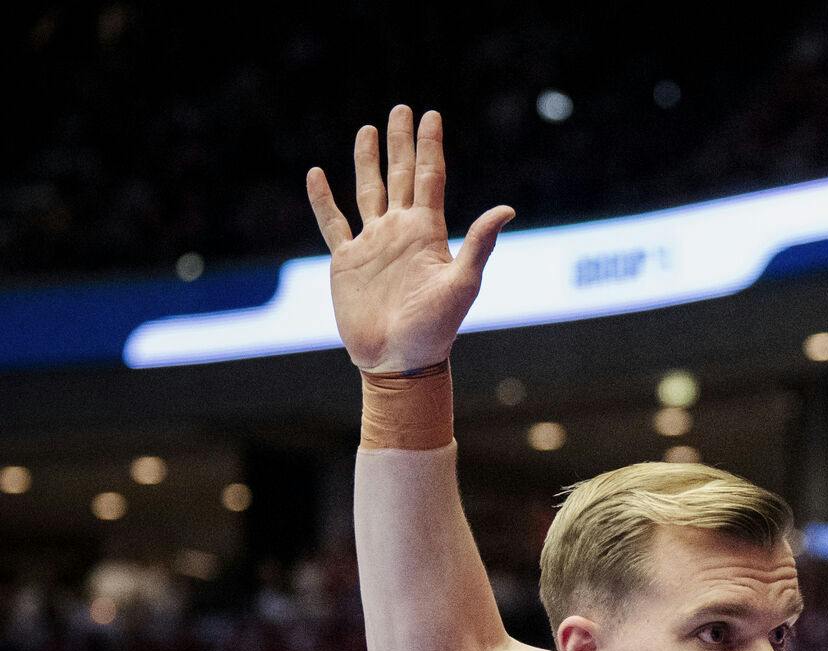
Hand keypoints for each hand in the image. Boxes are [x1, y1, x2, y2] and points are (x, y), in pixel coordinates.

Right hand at [306, 105, 513, 372]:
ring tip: (366, 130)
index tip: (431, 115)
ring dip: (367, 161)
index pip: (429, 177)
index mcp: (426, 232)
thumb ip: (479, 244)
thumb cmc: (436, 328)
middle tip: (401, 109)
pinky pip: (332, 223)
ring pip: (368, 191)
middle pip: (400, 175)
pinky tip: (317, 175)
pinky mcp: (347, 261)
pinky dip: (322, 200)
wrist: (400, 361)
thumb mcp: (462, 283)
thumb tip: (507, 208)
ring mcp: (373, 244)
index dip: (429, 146)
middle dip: (400, 142)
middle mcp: (399, 231)